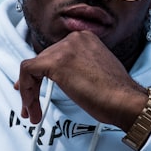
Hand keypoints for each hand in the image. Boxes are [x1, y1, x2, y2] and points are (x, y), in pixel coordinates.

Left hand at [15, 31, 147, 129]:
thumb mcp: (94, 72)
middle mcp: (74, 39)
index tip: (35, 88)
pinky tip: (32, 107)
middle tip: (32, 107)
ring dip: (29, 93)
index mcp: (85, 39)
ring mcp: (65, 48)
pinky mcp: (55, 62)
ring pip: (32, 68)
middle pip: (42, 60)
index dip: (41, 73)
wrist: (125, 101)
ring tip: (32, 112)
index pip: (54, 54)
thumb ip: (77, 68)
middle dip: (33, 87)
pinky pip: (28, 71)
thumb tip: (61, 77)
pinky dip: (26, 91)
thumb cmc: (116, 94)